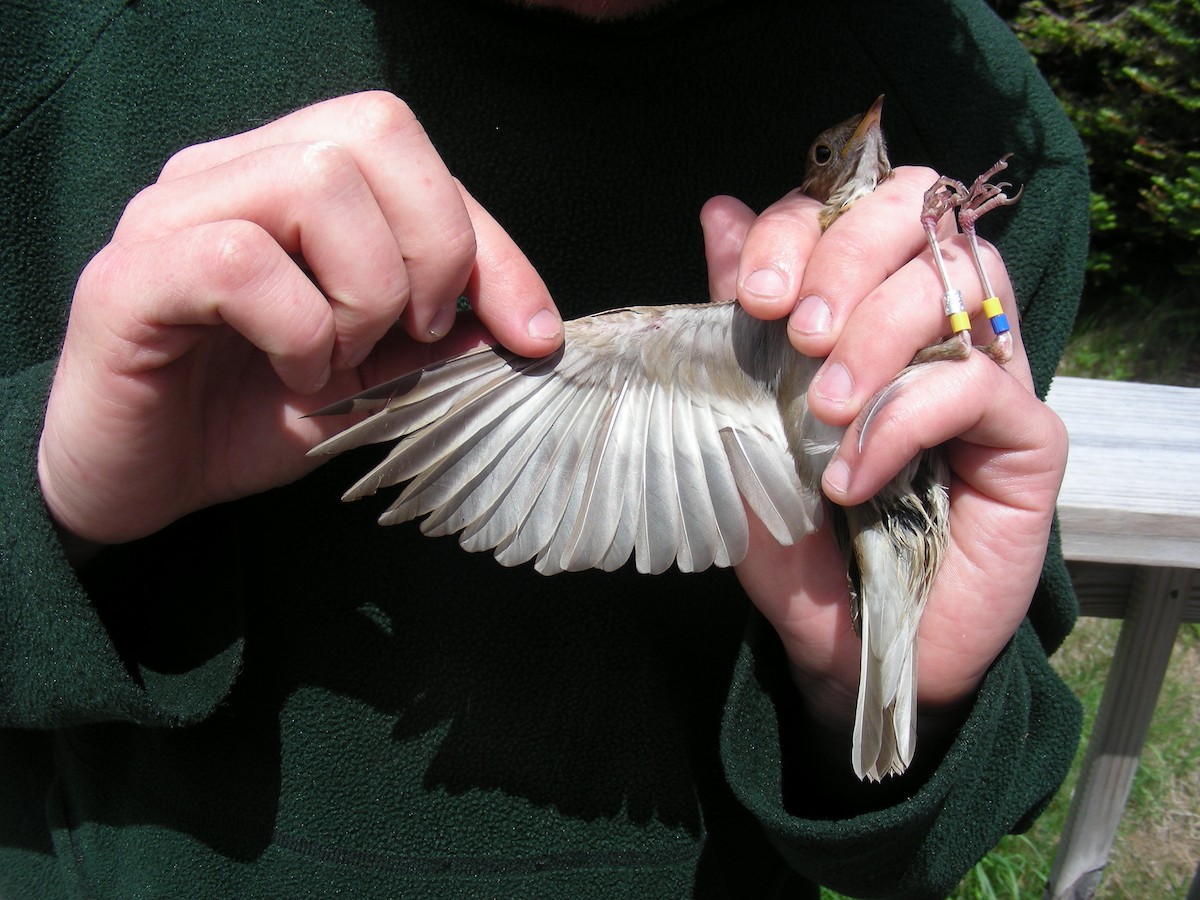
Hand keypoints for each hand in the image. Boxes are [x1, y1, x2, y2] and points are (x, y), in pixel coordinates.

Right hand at [38, 91, 563, 546]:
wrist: (143, 483)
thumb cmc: (252, 416)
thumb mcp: (376, 375)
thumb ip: (437, 335)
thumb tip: (523, 320)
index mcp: (290, 178)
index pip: (414, 155)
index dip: (489, 242)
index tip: (532, 334)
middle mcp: (230, 173)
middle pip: (374, 132)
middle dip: (434, 248)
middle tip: (411, 336)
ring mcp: (172, 215)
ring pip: (315, 182)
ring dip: (363, 291)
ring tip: (339, 359)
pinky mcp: (128, 277)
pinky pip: (241, 258)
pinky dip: (297, 328)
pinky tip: (294, 376)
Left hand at [701, 167, 1068, 737]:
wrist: (844, 640)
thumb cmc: (796, 536)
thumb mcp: (744, 421)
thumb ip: (740, 320)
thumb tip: (720, 212)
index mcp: (865, 303)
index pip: (854, 206)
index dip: (802, 226)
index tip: (755, 296)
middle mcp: (934, 322)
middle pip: (919, 213)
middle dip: (845, 260)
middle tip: (795, 335)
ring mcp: (988, 371)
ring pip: (958, 280)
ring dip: (875, 336)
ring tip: (823, 412)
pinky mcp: (1026, 435)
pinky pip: (974, 382)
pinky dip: (900, 420)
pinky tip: (855, 477)